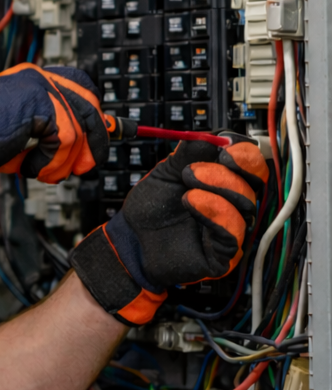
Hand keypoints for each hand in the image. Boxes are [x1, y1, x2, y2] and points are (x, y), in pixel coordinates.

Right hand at [0, 63, 105, 188]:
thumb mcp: (15, 127)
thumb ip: (43, 128)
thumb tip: (77, 144)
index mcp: (29, 78)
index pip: (78, 86)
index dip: (91, 115)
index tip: (100, 137)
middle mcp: (37, 77)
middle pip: (89, 104)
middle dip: (94, 139)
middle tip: (87, 165)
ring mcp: (40, 88)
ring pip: (80, 127)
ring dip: (66, 160)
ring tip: (47, 174)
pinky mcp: (41, 105)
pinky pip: (66, 139)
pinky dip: (52, 162)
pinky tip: (31, 168)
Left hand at [70, 134, 268, 325]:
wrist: (133, 237)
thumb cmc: (153, 207)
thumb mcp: (167, 173)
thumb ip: (188, 155)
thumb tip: (212, 136)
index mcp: (224, 182)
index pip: (250, 165)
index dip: (244, 153)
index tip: (227, 145)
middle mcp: (233, 204)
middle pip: (255, 182)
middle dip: (232, 169)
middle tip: (199, 167)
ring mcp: (231, 228)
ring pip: (246, 204)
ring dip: (217, 188)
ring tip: (187, 186)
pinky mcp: (225, 253)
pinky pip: (233, 230)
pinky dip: (215, 212)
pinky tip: (192, 202)